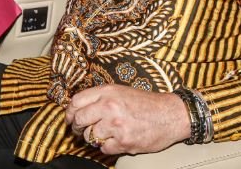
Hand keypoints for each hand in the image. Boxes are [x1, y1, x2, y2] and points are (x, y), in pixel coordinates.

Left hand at [64, 84, 189, 154]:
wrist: (170, 114)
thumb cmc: (147, 103)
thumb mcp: (122, 91)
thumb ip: (100, 97)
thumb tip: (78, 108)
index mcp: (108, 92)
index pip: (76, 101)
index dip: (70, 112)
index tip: (70, 118)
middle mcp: (110, 107)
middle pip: (79, 120)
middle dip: (78, 127)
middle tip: (82, 129)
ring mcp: (116, 125)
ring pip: (90, 136)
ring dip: (95, 137)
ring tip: (107, 133)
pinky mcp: (123, 142)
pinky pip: (103, 149)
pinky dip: (108, 146)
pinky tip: (118, 139)